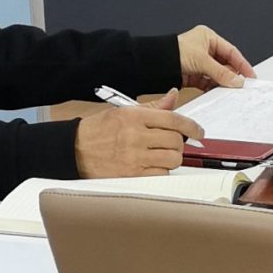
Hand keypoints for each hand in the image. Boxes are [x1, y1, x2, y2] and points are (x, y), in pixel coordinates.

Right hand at [73, 97, 200, 177]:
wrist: (74, 150)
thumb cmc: (98, 131)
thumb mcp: (124, 112)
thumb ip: (152, 107)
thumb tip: (174, 96)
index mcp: (134, 116)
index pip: (173, 119)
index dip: (191, 126)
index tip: (198, 131)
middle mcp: (135, 136)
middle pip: (176, 141)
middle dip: (179, 143)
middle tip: (173, 144)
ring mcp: (134, 157)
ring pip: (172, 159)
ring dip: (173, 158)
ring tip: (162, 155)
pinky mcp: (132, 175)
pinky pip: (161, 174)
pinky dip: (162, 171)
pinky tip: (154, 166)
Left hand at [177, 24, 256, 89]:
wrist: (154, 65)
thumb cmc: (173, 53)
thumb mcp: (202, 60)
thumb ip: (221, 72)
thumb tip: (236, 80)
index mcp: (208, 38)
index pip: (231, 51)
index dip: (242, 63)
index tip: (250, 75)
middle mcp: (205, 49)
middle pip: (225, 64)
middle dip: (232, 74)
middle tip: (240, 84)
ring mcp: (199, 62)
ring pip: (217, 74)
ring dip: (222, 82)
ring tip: (230, 89)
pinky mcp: (194, 75)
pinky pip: (208, 82)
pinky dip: (213, 87)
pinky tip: (218, 91)